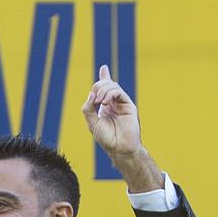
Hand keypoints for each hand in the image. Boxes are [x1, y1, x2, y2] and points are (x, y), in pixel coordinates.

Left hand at [82, 65, 163, 191]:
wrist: (120, 148)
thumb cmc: (107, 139)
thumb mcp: (91, 123)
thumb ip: (88, 108)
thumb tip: (92, 94)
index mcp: (105, 106)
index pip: (104, 89)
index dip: (104, 77)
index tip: (104, 68)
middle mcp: (114, 103)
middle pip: (105, 84)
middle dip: (98, 86)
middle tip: (95, 99)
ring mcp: (122, 103)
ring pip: (112, 85)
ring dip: (103, 91)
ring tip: (100, 102)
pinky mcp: (129, 105)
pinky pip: (119, 92)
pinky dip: (110, 94)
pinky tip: (105, 102)